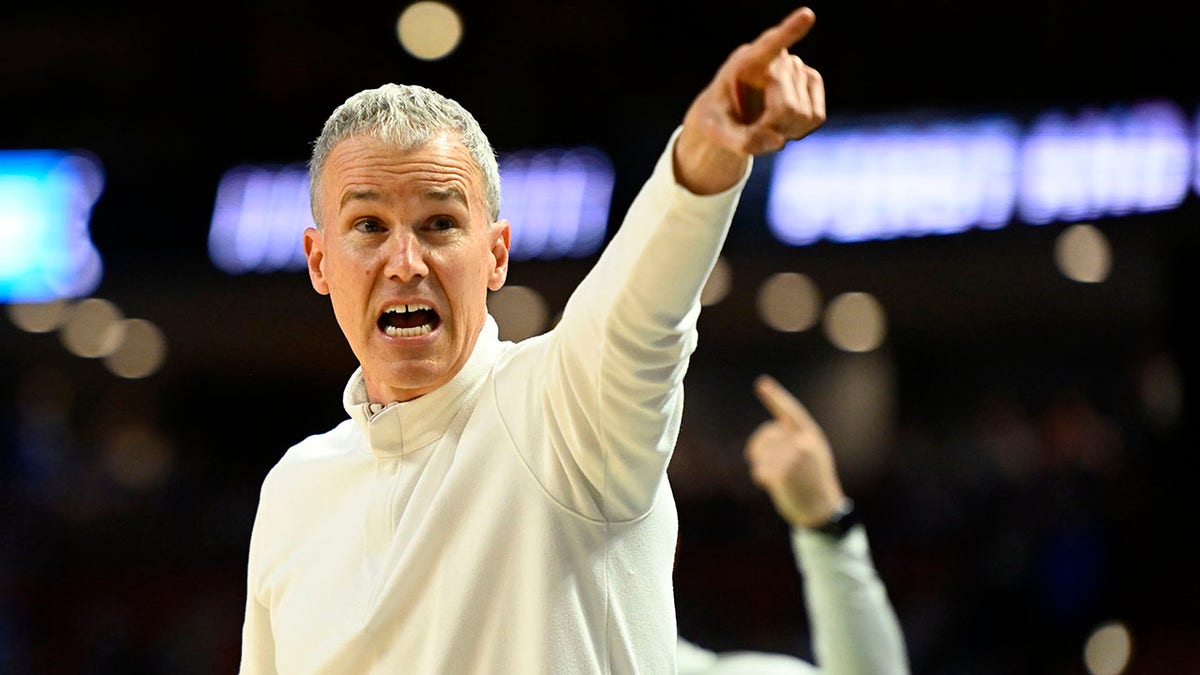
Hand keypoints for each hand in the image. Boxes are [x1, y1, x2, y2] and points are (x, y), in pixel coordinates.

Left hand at [674, 6, 825, 193]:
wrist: (729, 114)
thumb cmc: (718, 119)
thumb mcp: (715, 133)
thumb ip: (739, 141)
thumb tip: (779, 142)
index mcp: (745, 62)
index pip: (769, 45)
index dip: (790, 31)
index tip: (807, 15)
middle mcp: (776, 59)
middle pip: (788, 108)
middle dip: (772, 130)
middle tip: (752, 131)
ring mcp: (797, 67)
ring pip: (804, 115)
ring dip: (785, 131)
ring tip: (764, 125)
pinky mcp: (812, 81)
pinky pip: (816, 117)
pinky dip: (799, 131)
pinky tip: (782, 125)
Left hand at [744, 374, 845, 528]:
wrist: (823, 510)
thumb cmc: (813, 481)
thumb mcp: (812, 454)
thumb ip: (794, 440)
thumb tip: (766, 436)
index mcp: (811, 434)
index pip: (790, 411)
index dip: (775, 397)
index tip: (762, 384)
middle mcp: (804, 442)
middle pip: (765, 437)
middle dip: (760, 450)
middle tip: (768, 465)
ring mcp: (795, 458)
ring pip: (760, 455)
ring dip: (761, 467)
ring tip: (776, 477)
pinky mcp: (785, 474)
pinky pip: (760, 471)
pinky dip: (760, 478)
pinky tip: (771, 485)